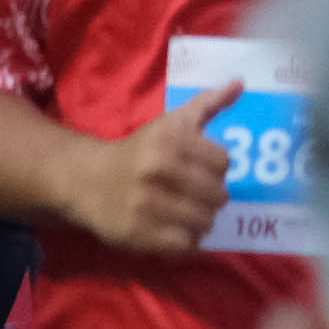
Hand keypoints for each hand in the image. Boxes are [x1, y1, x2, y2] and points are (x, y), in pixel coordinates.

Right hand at [71, 81, 242, 254]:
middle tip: (199, 195)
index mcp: (169, 141)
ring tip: (189, 213)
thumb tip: (240, 83)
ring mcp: (147, 205)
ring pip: (204, 222)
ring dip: (202, 220)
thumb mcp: (172, 122)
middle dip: (213, 197)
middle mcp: (157, 171)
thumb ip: (208, 104)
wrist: (89, 180)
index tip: (203, 169)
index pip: (223, 162)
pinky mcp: (139, 234)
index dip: (217, 168)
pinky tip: (176, 229)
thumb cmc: (140, 149)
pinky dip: (186, 240)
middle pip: (218, 195)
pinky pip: (184, 245)